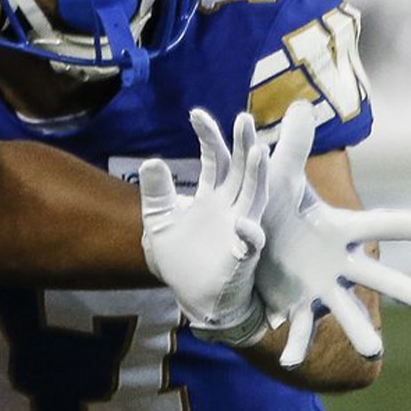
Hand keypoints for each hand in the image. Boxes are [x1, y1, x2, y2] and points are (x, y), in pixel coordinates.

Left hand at [138, 109, 270, 346]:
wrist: (191, 296)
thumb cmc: (180, 259)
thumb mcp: (159, 222)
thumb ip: (157, 192)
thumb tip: (151, 160)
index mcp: (211, 196)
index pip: (215, 159)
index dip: (208, 136)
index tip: (195, 114)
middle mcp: (231, 208)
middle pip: (241, 170)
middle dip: (244, 145)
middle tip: (244, 119)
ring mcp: (240, 230)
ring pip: (254, 198)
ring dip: (257, 177)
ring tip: (259, 152)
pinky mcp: (242, 258)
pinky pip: (249, 244)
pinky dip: (248, 234)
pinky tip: (243, 224)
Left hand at [258, 103, 410, 364]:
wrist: (251, 239)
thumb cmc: (273, 205)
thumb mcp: (278, 175)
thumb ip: (290, 144)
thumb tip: (300, 104)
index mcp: (339, 229)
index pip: (378, 224)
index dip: (405, 224)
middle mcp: (338, 263)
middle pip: (377, 274)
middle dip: (403, 287)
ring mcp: (320, 287)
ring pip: (347, 311)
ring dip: (362, 331)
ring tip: (375, 354)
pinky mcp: (295, 305)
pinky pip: (299, 329)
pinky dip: (297, 346)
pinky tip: (291, 364)